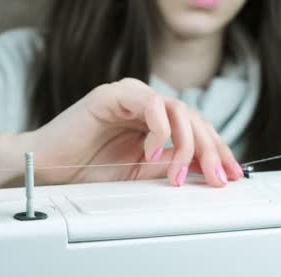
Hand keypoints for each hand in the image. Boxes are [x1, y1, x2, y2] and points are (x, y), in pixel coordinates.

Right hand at [0, 78, 243, 187]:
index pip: (197, 130)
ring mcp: (131, 99)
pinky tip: (153, 152)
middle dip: (210, 150)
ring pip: (178, 109)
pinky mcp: (113, 96)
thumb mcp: (141, 175)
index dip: (218, 150)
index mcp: (156, 124)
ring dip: (185, 143)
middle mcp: (147, 108)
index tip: (232, 174)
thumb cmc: (87, 173)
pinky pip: (149, 104)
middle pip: (194, 119)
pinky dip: (158, 129)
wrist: (48, 171)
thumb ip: (172, 167)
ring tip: (177, 173)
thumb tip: (207, 171)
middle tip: (216, 177)